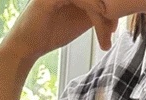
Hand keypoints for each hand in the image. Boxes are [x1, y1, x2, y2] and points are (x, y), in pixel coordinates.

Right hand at [0, 0, 118, 63]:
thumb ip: (95, 13)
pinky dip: (92, 8)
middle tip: (112, 32)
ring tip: (105, 37)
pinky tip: (98, 19)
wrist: (27, 46)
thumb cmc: (52, 33)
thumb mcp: (80, 21)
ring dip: (102, 17)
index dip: (110, 10)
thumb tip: (118, 12)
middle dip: (109, 13)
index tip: (113, 29)